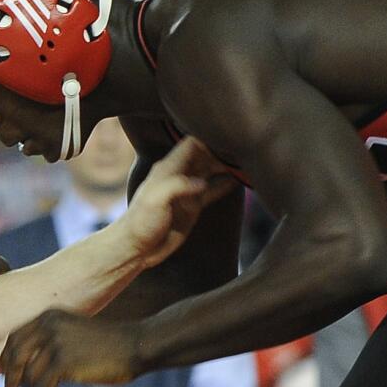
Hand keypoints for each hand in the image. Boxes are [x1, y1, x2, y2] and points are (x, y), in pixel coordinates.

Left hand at [1, 310, 143, 386]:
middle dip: (10, 380)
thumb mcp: (72, 335)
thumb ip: (48, 344)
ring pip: (29, 377)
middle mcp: (47, 325)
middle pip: (15, 356)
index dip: (7, 360)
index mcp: (48, 317)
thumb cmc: (107, 346)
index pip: (14, 338)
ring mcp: (55, 342)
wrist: (136, 345)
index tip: (7, 377)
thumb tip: (23, 370)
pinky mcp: (64, 362)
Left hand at [121, 137, 236, 268]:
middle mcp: (179, 175)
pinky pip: (213, 189)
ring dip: (228, 165)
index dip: (210, 138)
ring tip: (250, 161)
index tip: (229, 138)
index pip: (192, 144)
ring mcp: (187, 190)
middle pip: (205, 154)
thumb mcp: (155, 199)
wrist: (136, 248)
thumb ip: (177, 186)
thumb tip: (201, 183)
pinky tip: (242, 179)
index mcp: (168, 168)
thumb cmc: (140, 222)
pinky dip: (227, 183)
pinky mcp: (193, 206)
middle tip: (247, 150)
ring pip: (212, 170)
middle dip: (223, 150)